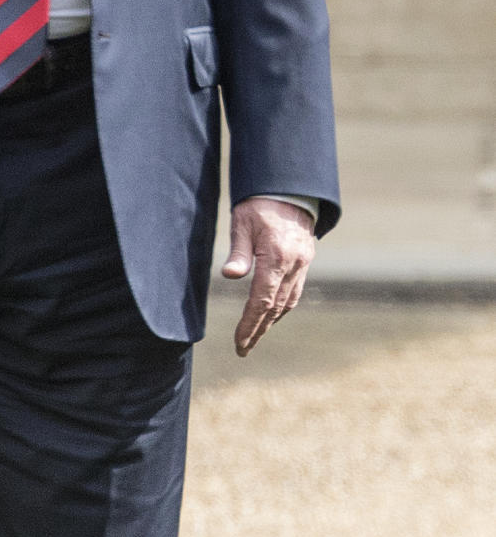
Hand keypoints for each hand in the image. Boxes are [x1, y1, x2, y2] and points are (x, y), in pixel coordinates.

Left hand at [222, 197, 315, 357]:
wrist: (290, 187)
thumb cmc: (259, 203)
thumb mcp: (242, 222)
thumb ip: (238, 251)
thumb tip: (230, 276)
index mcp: (276, 256)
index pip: (261, 300)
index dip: (249, 324)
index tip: (239, 343)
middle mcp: (294, 264)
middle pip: (275, 307)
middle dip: (258, 330)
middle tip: (243, 349)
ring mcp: (303, 263)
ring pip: (288, 301)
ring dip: (271, 321)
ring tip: (254, 336)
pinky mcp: (306, 260)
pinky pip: (295, 290)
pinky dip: (282, 306)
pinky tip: (270, 314)